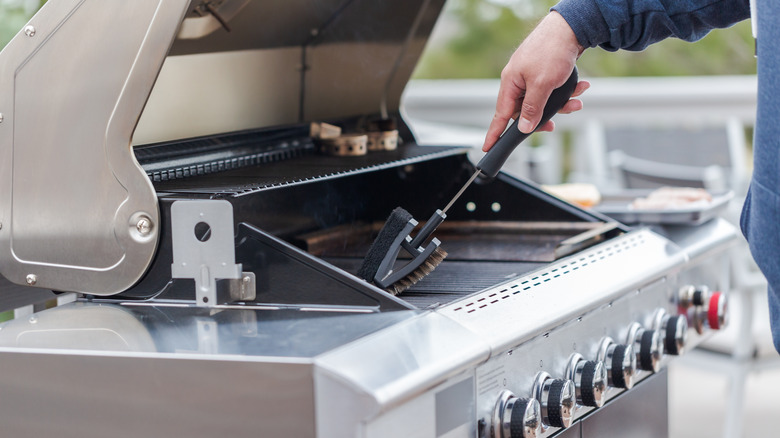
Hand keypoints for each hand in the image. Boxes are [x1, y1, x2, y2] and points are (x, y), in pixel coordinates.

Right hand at [483, 12, 587, 151]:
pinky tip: (579, 87)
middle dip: (543, 117)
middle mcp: (518, 80)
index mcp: (511, 83)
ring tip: (575, 102)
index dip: (494, 133)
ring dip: (560, 104)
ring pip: (542, 102)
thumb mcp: (542, 85)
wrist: (571, 28)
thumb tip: (524, 127)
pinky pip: (552, 91)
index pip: (500, 115)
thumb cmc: (551, 50)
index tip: (488, 147)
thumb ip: (531, 109)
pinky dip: (566, 92)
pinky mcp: (545, 72)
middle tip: (553, 126)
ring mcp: (531, 76)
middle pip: (525, 111)